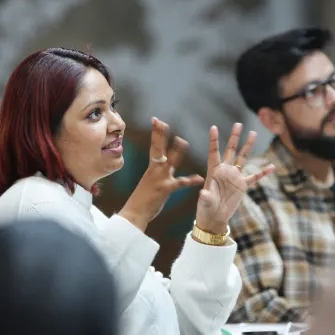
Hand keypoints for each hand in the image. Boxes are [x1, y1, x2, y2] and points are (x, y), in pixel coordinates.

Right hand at [119, 117, 204, 231]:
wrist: (135, 213)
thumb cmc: (142, 199)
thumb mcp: (149, 181)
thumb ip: (156, 172)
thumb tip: (159, 164)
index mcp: (152, 168)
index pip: (154, 146)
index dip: (156, 133)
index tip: (156, 120)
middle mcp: (154, 170)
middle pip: (158, 149)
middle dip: (161, 136)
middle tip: (163, 123)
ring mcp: (159, 179)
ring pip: (169, 162)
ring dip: (176, 152)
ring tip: (183, 141)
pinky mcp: (165, 189)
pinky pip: (179, 183)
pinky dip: (190, 180)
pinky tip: (199, 178)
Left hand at [195, 123, 273, 233]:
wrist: (214, 218)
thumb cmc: (206, 208)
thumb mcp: (205, 202)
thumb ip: (205, 196)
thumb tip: (203, 193)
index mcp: (213, 172)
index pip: (214, 152)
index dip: (214, 140)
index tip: (214, 127)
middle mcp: (225, 171)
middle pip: (230, 150)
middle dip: (234, 137)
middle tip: (238, 124)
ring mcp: (234, 177)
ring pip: (243, 158)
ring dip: (247, 146)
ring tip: (253, 133)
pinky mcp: (242, 186)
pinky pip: (254, 177)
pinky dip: (263, 172)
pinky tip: (271, 166)